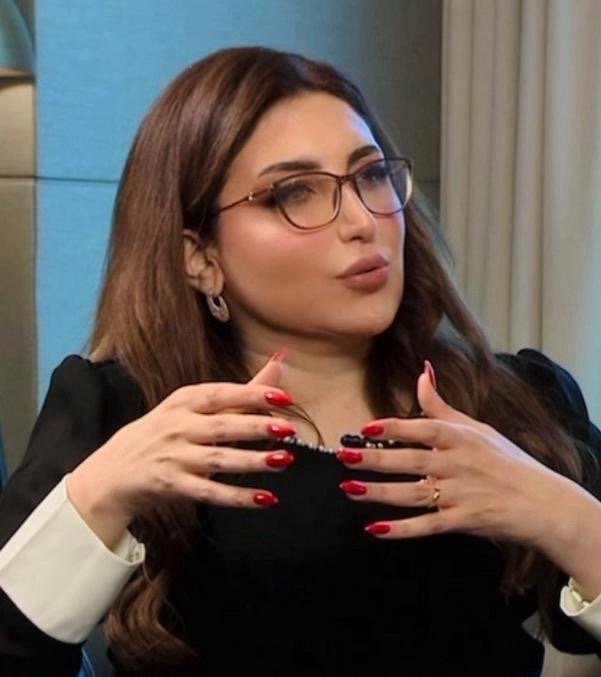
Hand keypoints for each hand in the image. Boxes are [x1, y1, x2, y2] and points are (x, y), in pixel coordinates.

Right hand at [67, 352, 296, 546]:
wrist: (111, 474)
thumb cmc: (161, 434)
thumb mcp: (191, 407)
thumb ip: (240, 391)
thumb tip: (280, 361)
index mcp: (183, 402)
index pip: (220, 394)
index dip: (252, 394)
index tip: (283, 396)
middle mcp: (177, 426)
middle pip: (222, 425)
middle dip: (256, 426)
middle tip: (289, 428)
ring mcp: (173, 457)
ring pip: (218, 459)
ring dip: (253, 460)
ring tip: (284, 460)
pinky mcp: (171, 485)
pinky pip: (210, 492)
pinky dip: (238, 496)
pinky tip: (265, 498)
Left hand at [338, 362, 572, 546]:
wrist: (543, 503)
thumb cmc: (507, 461)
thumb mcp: (477, 428)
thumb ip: (441, 406)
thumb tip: (422, 372)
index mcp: (461, 438)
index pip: (423, 428)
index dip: (393, 427)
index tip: (365, 428)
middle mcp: (458, 464)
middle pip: (410, 461)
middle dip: (375, 459)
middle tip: (345, 457)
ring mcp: (460, 494)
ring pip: (412, 493)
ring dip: (378, 492)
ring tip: (349, 489)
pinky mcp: (463, 521)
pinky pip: (427, 525)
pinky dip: (401, 530)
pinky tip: (374, 529)